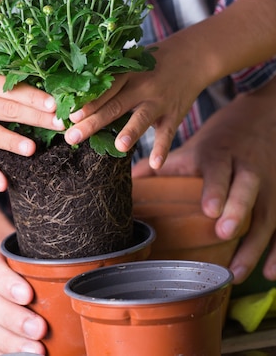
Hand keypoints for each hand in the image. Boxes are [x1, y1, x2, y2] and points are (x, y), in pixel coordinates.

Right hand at [0, 54, 63, 188]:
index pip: (9, 89)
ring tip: (32, 149)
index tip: (53, 103)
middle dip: (35, 117)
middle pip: (8, 110)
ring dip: (13, 142)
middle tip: (59, 124)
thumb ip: (9, 85)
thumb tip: (49, 93)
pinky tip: (4, 184)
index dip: (32, 96)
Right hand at [0, 252, 46, 354]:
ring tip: (37, 351)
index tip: (28, 294)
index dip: (4, 281)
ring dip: (12, 342)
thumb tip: (82, 272)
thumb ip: (52, 264)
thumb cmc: (35, 271)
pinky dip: (5, 355)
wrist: (18, 285)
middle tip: (40, 328)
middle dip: (13, 318)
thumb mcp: (41, 260)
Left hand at [66, 35, 204, 168]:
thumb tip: (77, 96)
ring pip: (142, 118)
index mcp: (126, 73)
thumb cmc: (151, 62)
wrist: (192, 56)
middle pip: (115, 106)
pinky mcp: (174, 114)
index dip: (87, 103)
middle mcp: (141, 86)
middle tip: (72, 138)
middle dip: (93, 123)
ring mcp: (159, 101)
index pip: (103, 90)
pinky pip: (167, 134)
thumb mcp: (131, 62)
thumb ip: (110, 78)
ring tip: (119, 146)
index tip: (69, 116)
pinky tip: (155, 164)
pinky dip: (162, 149)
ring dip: (131, 132)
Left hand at [132, 80, 275, 283]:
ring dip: (254, 244)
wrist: (259, 119)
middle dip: (238, 210)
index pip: (218, 170)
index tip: (209, 209)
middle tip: (225, 232)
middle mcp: (247, 169)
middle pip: (247, 188)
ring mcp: (268, 185)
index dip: (216, 189)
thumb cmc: (219, 140)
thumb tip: (129, 181)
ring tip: (236, 272)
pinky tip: (269, 273)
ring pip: (267, 214)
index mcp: (220, 155)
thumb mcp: (192, 146)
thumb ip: (163, 164)